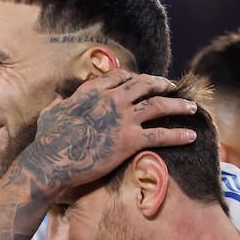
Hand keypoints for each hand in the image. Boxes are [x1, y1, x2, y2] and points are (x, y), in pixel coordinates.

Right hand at [20, 70, 197, 195]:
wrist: (51, 162)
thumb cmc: (47, 142)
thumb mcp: (49, 115)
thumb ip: (58, 104)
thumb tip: (57, 100)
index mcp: (92, 92)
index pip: (119, 77)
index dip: (134, 77)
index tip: (142, 79)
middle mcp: (111, 100)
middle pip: (143, 85)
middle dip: (160, 84)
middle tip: (172, 86)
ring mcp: (123, 119)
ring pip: (158, 105)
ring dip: (178, 105)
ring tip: (192, 107)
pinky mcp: (130, 140)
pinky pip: (161, 135)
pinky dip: (178, 134)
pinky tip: (191, 135)